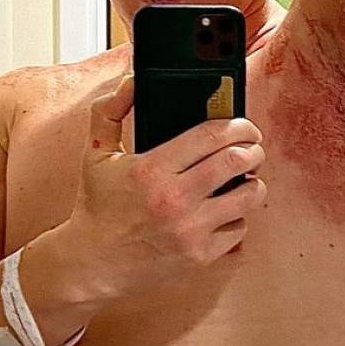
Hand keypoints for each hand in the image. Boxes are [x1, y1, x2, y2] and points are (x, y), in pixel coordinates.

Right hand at [60, 75, 266, 302]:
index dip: (238, 125)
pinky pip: (240, 229)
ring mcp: (190, 231)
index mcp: (151, 169)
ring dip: (253, 182)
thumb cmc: (97, 205)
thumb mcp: (96, 153)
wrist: (91, 264)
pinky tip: (224, 211)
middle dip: (253, 149)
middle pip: (237, 160)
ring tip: (244, 178)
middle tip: (252, 148)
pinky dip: (237, 217)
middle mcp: (174, 200)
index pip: (212, 135)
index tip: (244, 125)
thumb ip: (109, 110)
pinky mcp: (200, 256)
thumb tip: (132, 80)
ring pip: (249, 196)